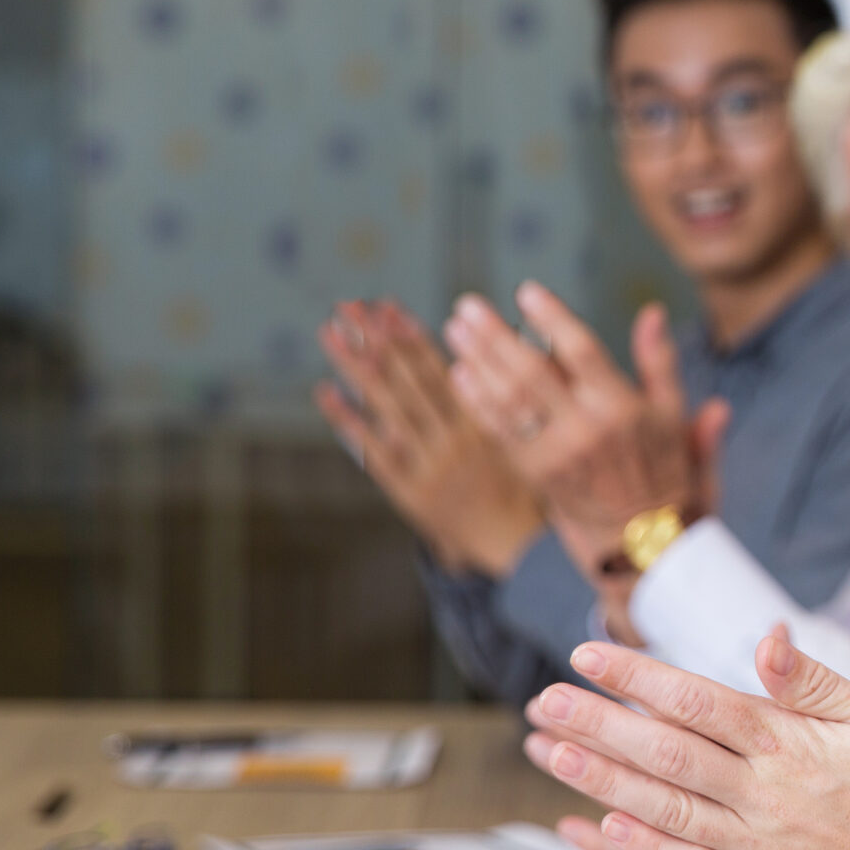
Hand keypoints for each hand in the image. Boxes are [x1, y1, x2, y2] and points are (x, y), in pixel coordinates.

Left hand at [313, 300, 543, 576]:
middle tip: (349, 306)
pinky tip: (326, 391)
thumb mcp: (523, 434)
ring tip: (331, 332)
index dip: (411, 336)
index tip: (388, 306)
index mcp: (484, 422)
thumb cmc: (522, 482)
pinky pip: (375, 452)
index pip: (441, 370)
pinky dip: (349, 421)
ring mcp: (429, 465)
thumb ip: (500, 393)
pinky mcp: (409, 491)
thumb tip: (493, 339)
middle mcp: (454, 440)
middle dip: (377, 340)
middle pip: (407, 380)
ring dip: (355, 367)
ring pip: (387, 408)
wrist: (515, 543)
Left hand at [444, 284, 729, 573]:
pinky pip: (499, 431)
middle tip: (468, 306)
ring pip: (508, 399)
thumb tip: (651, 312)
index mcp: (621, 408)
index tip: (526, 291)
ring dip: (477, 362)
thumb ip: (660, 362)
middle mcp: (585, 430)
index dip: (551, 318)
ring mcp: (556, 454)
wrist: (643, 540)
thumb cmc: (663, 468)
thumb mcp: (673, 415)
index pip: (580, 351)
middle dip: (495, 336)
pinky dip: (477, 402)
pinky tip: (460, 373)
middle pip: (531, 372)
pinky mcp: (535, 474)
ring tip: (456, 329)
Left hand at [519, 635, 849, 849]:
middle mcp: (772, 801)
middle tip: (542, 702)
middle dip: (595, 726)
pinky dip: (644, 849)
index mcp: (798, 749)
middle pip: (664, 755)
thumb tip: (767, 640)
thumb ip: (819, 684)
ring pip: (664, 812)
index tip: (589, 657)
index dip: (637, 678)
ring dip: (600, 782)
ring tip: (550, 753)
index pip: (699, 703)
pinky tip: (603, 829)